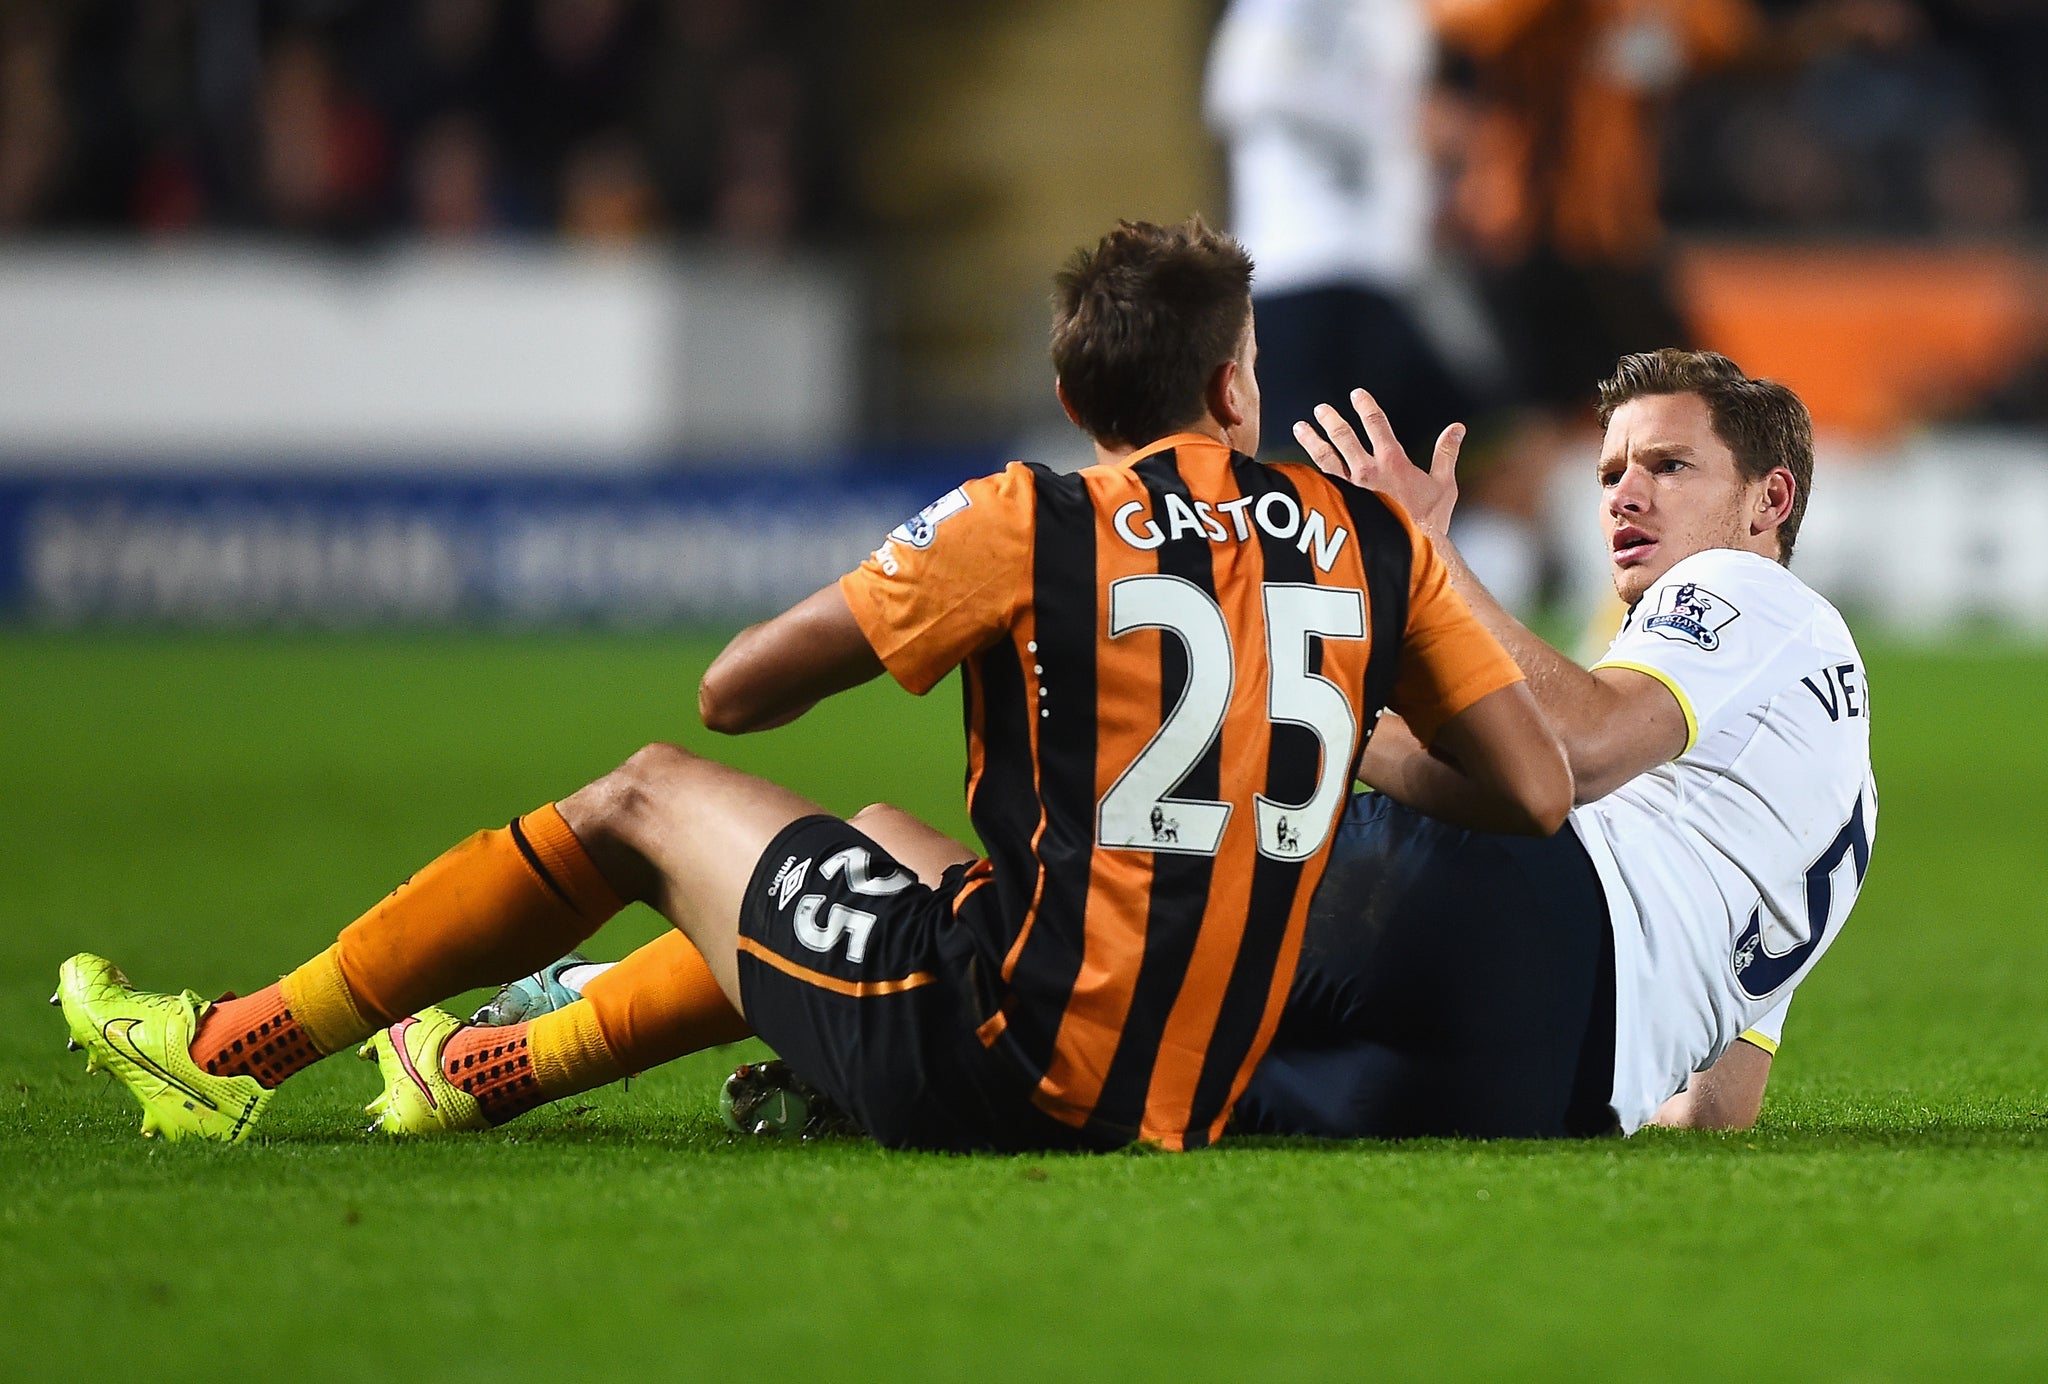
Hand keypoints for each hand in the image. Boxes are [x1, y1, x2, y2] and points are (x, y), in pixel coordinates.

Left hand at [1292, 388, 1464, 535]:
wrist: (1411, 554)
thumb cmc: (1429, 522)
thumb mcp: (1444, 485)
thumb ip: (1446, 453)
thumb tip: (1457, 427)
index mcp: (1392, 462)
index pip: (1376, 424)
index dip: (1366, 406)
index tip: (1356, 394)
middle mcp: (1367, 472)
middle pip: (1344, 437)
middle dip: (1331, 420)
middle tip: (1321, 409)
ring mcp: (1349, 489)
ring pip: (1325, 457)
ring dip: (1312, 440)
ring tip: (1300, 427)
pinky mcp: (1339, 506)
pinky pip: (1320, 483)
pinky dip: (1308, 472)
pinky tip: (1299, 467)